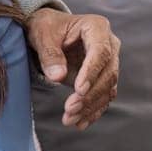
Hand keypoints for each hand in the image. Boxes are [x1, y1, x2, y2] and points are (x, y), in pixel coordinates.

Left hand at [26, 9, 119, 129]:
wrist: (49, 30)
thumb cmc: (46, 27)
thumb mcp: (42, 35)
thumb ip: (50, 54)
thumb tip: (57, 77)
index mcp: (97, 27)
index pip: (100, 52)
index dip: (91, 72)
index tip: (79, 90)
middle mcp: (109, 44)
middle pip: (107, 73)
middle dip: (90, 95)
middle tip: (70, 109)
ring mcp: (109, 62)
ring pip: (107, 88)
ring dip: (90, 106)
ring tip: (70, 119)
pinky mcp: (103, 77)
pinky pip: (103, 96)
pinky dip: (93, 110)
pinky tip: (81, 123)